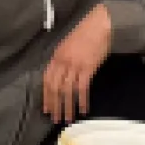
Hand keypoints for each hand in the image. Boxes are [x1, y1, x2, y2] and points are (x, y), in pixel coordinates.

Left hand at [42, 4, 112, 123]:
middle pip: (55, 88)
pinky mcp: (87, 68)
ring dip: (67, 107)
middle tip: (55, 118)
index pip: (47, 80)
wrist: (99, 25)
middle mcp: (63, 62)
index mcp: (56, 56)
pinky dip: (81, 100)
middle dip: (54, 105)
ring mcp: (75, 65)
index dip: (46, 96)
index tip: (46, 108)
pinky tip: (82, 109)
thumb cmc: (85, 34)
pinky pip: (82, 88)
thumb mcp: (67, 46)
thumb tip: (59, 76)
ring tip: (67, 118)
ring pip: (67, 91)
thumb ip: (62, 60)